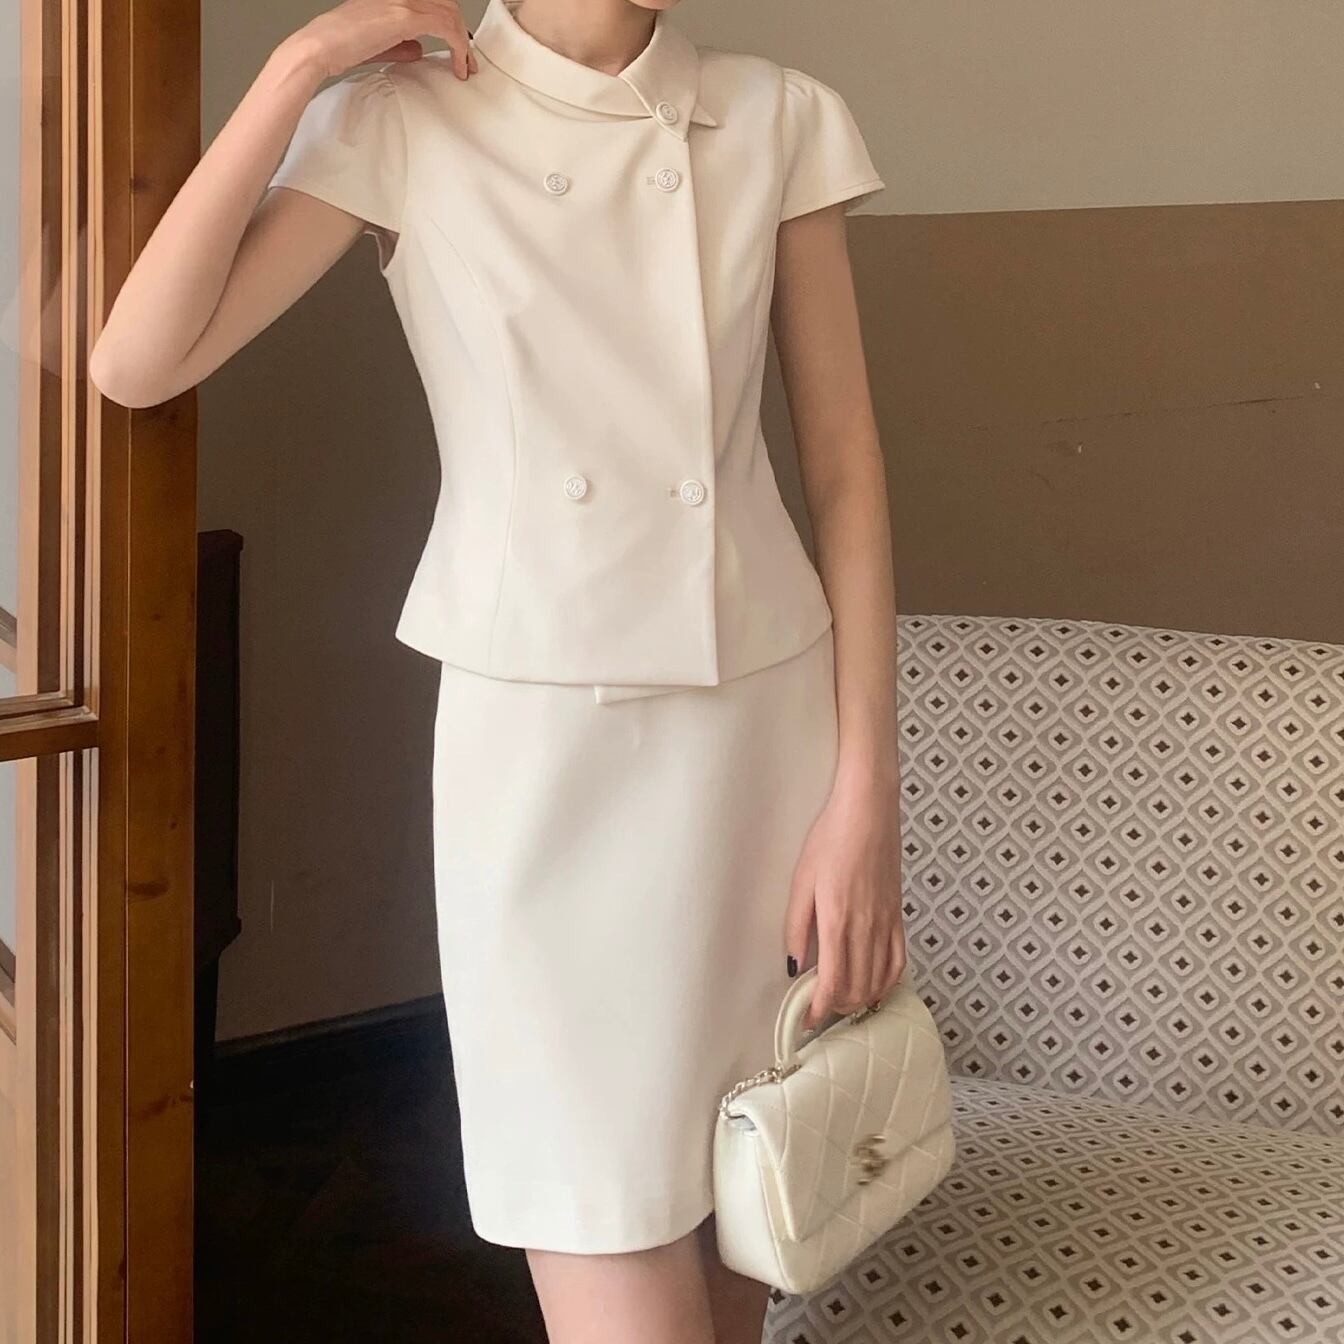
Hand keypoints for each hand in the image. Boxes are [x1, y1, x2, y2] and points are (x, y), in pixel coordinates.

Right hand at [290, 0, 477, 81]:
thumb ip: (401, 43)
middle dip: (461, 32)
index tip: (459, 46)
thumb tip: (419, 50)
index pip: (433, 0)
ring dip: (463, 42)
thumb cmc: (340, 45)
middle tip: (466, 59)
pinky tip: (458, 65)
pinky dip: (458, 48)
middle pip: (446, 3)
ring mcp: (403, 0)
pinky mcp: (405, 16)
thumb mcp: (379, 42)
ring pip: (450, 13)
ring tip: (464, 66)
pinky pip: (445, 27)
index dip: (450, 22)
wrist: (320, 47)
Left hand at [784, 777, 905, 1030]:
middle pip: (858, 988)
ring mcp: (887, 923)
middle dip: (838, 1007)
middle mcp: (866, 928)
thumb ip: (797, 926)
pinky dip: (887, 981)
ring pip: (880, 980)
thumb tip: (794, 964)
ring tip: (843, 1000)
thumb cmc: (831, 839)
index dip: (820, 1009)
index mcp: (838, 921)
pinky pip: (899, 960)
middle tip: (821, 1008)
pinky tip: (875, 984)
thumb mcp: (802, 880)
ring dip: (862, 999)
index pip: (833, 982)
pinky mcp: (898, 915)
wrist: (868, 812)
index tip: (808, 1019)